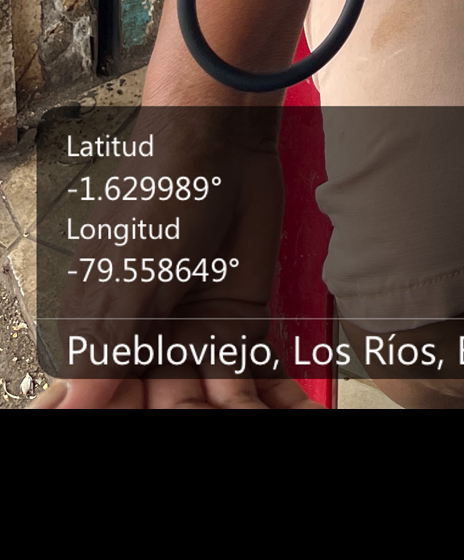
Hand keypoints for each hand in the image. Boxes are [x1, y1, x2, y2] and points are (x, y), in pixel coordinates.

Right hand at [34, 109, 319, 411]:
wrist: (221, 139)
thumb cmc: (161, 195)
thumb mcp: (132, 275)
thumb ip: (111, 345)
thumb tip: (75, 406)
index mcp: (102, 335)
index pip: (108, 400)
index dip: (129, 415)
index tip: (155, 416)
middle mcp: (146, 344)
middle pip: (162, 408)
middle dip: (188, 420)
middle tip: (209, 416)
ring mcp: (194, 337)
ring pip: (208, 403)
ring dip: (232, 417)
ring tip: (253, 419)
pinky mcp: (241, 326)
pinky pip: (254, 378)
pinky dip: (273, 401)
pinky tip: (292, 411)